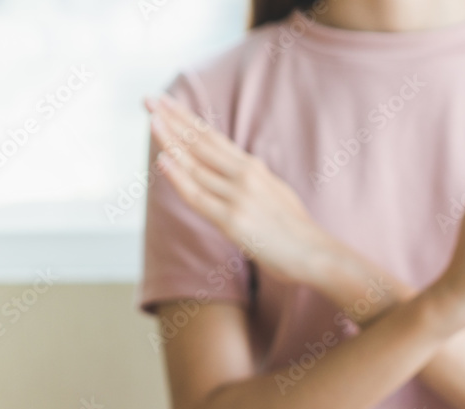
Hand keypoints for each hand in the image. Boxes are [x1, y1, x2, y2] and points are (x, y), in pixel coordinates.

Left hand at [145, 95, 342, 283]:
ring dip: (171, 141)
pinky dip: (179, 178)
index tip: (165, 102)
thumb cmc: (296, 231)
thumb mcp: (276, 195)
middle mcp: (245, 176)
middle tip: (148, 99)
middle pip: (201, 143)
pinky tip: (163, 160)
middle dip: (172, 119)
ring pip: (195, 165)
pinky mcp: (233, 220)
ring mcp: (238, 197)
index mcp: (253, 169)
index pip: (212, 138)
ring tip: (151, 120)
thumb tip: (245, 171)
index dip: (186, 119)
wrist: (316, 254)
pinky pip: (198, 197)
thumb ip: (255, 182)